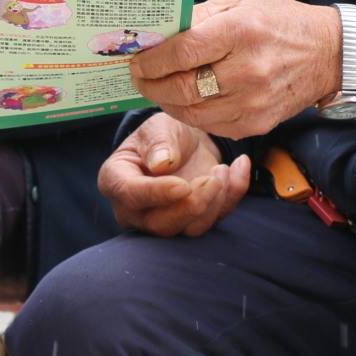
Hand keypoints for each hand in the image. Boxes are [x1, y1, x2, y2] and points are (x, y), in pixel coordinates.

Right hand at [98, 113, 250, 238]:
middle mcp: (136, 209)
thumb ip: (158, 142)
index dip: (156, 194)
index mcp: (117, 181)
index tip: (182, 185)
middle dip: (192, 204)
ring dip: (214, 202)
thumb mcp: (158, 127)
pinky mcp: (194, 221)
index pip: (130, 195)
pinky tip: (239, 166)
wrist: (187, 141)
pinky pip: (215, 219)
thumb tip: (160, 164)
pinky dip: (233, 195)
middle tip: (212, 178)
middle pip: (161, 224)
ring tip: (222, 168)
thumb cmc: (163, 134)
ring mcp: (166, 220)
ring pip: (190, 228)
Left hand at [129, 0, 340, 138]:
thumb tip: (161, 32)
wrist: (329, 54)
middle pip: (182, 87)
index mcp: (240, 32)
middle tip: (139, 77)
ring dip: (167, 103)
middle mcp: (247, 70)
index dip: (152, 59)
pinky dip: (192, 115)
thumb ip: (200, 17)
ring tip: (158, 89)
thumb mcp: (240, 3)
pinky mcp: (258, 124)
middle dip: (151, 85)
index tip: (137, 59)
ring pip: (192, 113)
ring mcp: (254, 102)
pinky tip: (185, 101)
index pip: (183, 52)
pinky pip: (212, 125)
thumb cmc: (281, 22)